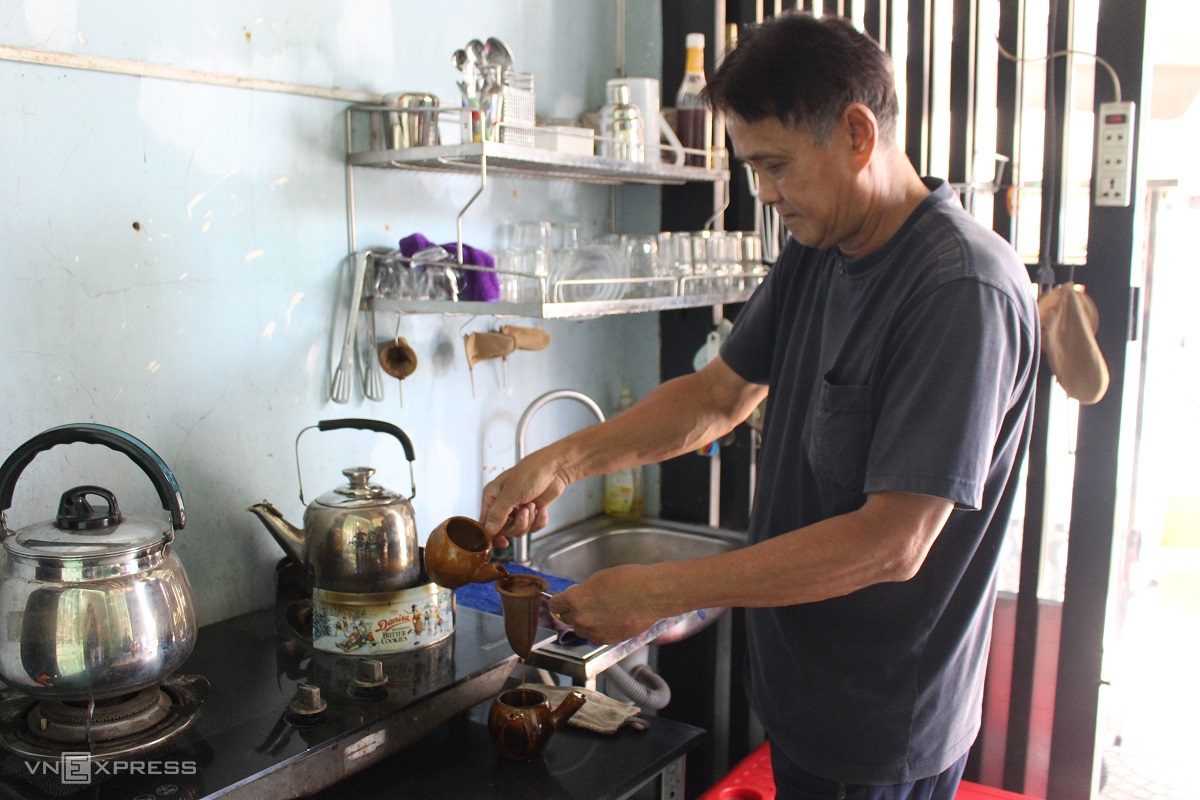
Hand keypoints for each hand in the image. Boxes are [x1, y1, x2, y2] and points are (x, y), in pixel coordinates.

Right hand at [479, 453, 568, 546]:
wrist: (555, 468)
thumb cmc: (531, 473)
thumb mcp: (511, 494)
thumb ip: (498, 514)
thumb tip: (488, 531)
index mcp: (492, 497)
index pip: (485, 523)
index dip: (492, 535)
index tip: (502, 542)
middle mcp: (503, 504)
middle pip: (504, 530)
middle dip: (517, 524)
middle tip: (524, 510)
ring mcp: (518, 509)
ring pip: (519, 530)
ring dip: (529, 521)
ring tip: (533, 505)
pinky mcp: (532, 512)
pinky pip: (534, 527)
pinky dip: (539, 520)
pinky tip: (541, 507)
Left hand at [546, 564, 666, 643]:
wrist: (651, 594)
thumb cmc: (629, 581)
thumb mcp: (599, 579)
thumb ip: (583, 591)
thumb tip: (578, 597)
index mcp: (575, 599)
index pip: (555, 605)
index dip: (560, 601)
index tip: (564, 600)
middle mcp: (581, 618)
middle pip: (566, 618)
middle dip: (573, 611)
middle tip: (586, 604)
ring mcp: (594, 632)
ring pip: (581, 630)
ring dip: (586, 623)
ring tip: (601, 612)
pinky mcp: (608, 640)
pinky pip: (595, 637)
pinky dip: (599, 631)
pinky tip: (610, 620)